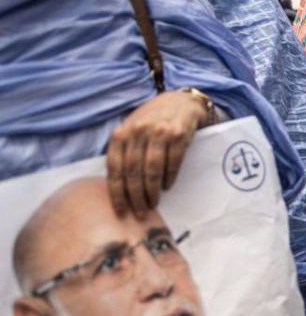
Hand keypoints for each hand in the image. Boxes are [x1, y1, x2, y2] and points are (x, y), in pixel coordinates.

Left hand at [106, 90, 209, 216]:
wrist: (182, 101)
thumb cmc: (154, 121)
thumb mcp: (132, 130)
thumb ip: (123, 151)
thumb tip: (117, 187)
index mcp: (121, 133)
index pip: (114, 168)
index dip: (116, 193)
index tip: (121, 212)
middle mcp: (137, 131)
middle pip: (132, 172)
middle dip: (135, 197)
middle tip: (140, 214)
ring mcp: (158, 131)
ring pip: (151, 170)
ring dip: (152, 191)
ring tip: (153, 204)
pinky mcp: (178, 133)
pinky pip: (172, 162)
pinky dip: (169, 178)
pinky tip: (167, 187)